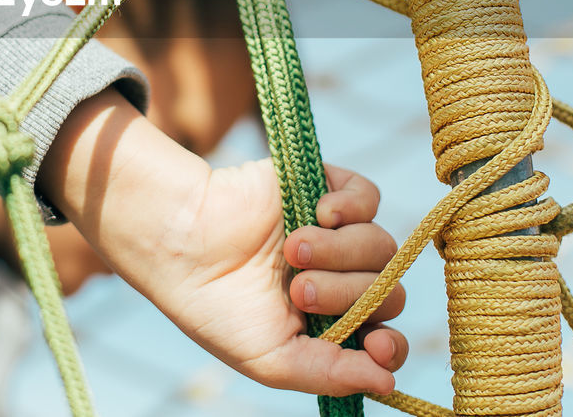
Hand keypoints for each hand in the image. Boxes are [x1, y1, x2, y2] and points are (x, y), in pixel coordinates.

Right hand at [151, 160, 407, 396]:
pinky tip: (320, 214)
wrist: (182, 244)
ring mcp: (336, 234)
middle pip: (388, 291)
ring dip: (341, 252)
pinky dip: (352, 206)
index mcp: (330, 325)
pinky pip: (368, 197)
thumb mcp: (270, 359)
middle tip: (299, 290)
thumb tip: (389, 382)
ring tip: (292, 250)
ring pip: (380, 246)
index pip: (387, 340)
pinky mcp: (326, 190)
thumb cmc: (217, 308)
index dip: (391, 346)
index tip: (374, 344)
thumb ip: (330, 374)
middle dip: (349, 294)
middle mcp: (340, 279)